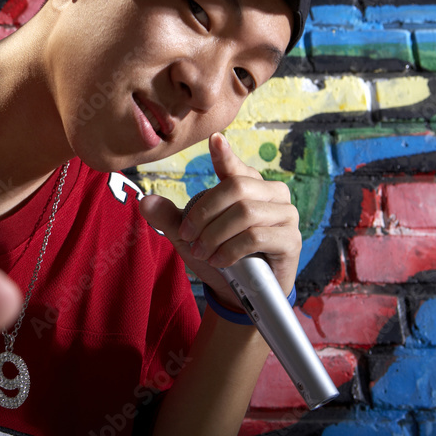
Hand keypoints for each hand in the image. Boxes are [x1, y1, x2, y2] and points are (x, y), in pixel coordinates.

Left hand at [140, 132, 299, 307]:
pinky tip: (219, 260)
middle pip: (237, 187)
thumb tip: (144, 200)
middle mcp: (272, 195)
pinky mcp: (291, 240)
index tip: (214, 140)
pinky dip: (231, 249)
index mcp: (248, 186)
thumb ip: (169, 218)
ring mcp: (286, 216)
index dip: (225, 154)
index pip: (236, 166)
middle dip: (204, 212)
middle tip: (187, 236)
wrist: (239, 295)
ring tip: (202, 252)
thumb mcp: (189, 237)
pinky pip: (257, 237)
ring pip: (245, 212)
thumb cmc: (218, 257)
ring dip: (215, 235)